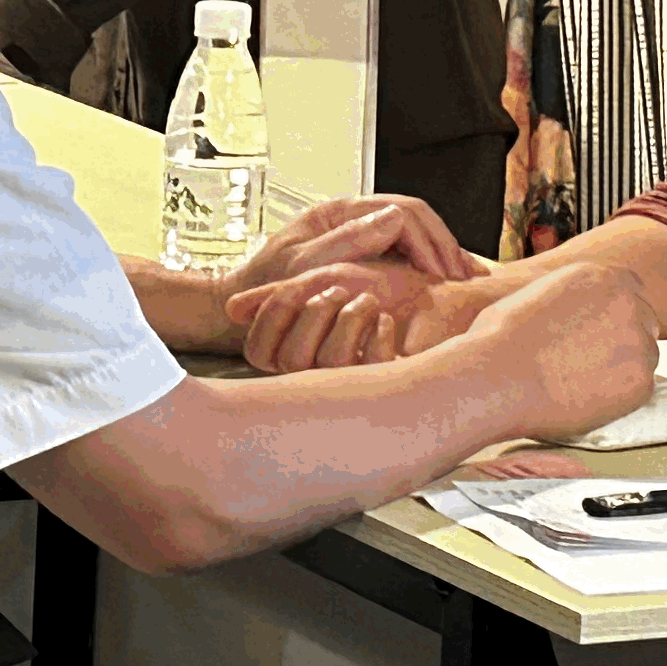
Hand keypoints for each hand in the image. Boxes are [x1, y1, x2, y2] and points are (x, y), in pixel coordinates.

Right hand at [231, 259, 457, 373]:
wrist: (435, 296)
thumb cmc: (381, 286)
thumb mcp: (325, 277)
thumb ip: (280, 292)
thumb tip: (231, 308)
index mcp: (296, 351)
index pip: (258, 350)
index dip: (270, 318)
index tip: (294, 286)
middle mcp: (317, 375)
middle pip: (290, 358)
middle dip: (313, 313)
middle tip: (338, 290)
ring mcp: (350, 385)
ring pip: (329, 361)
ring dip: (348, 319)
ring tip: (368, 303)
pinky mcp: (385, 388)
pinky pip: (368, 365)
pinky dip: (378, 333)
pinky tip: (387, 324)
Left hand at [235, 194, 476, 294]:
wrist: (239, 297)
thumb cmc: (267, 284)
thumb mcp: (305, 265)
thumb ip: (348, 241)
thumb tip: (394, 217)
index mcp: (339, 212)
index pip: (401, 212)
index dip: (427, 242)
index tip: (440, 275)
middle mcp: (350, 213)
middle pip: (415, 214)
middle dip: (443, 244)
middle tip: (463, 278)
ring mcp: (355, 228)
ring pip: (415, 227)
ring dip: (441, 251)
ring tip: (462, 281)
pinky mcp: (359, 247)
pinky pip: (405, 243)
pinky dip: (429, 259)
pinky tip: (444, 281)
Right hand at [463, 259, 656, 441]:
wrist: (500, 376)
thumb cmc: (501, 338)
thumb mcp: (536, 293)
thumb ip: (569, 298)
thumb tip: (571, 312)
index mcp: (601, 276)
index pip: (631, 290)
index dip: (616, 313)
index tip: (600, 331)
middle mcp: (628, 302)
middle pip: (644, 322)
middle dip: (624, 340)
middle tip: (590, 362)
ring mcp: (639, 343)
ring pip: (644, 358)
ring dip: (622, 370)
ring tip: (579, 382)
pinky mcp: (641, 383)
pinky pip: (639, 390)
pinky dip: (618, 398)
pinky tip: (583, 398)